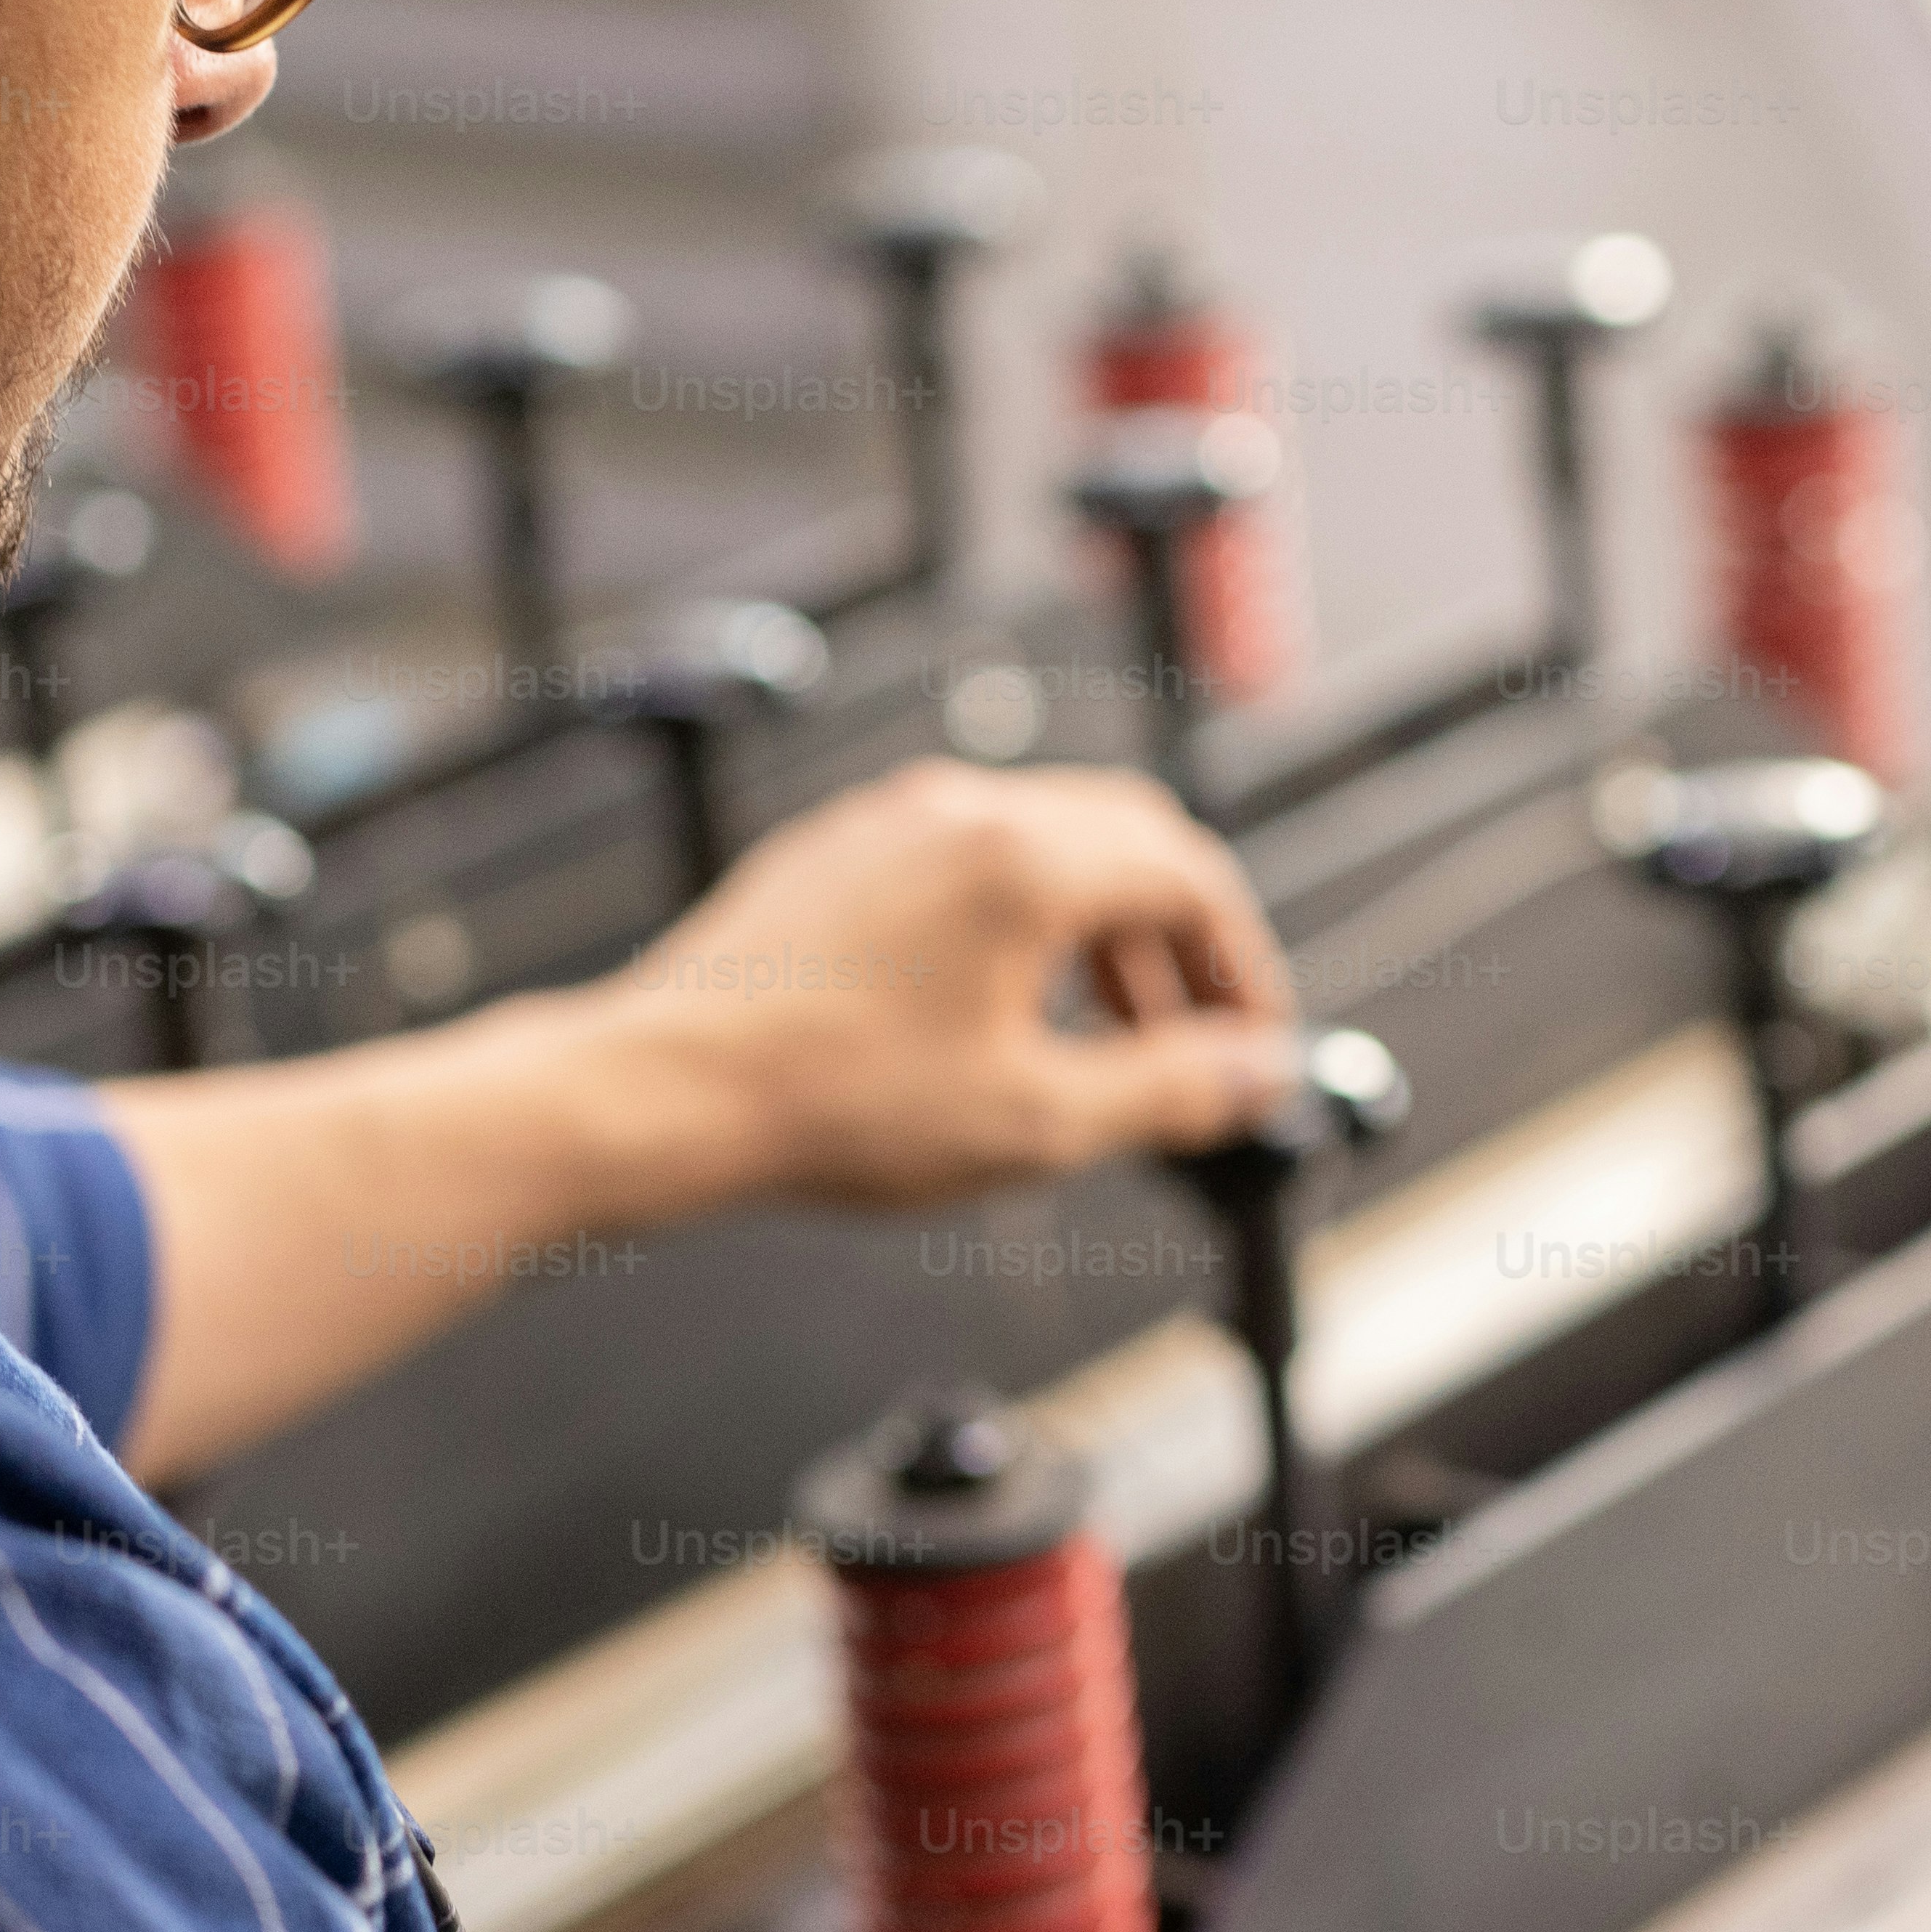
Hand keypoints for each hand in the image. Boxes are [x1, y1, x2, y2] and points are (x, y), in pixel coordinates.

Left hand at [600, 761, 1295, 1205]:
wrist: (664, 1090)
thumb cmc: (839, 1106)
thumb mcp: (1038, 1122)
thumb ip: (1171, 1089)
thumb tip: (1266, 1074)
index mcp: (1029, 859)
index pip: (1189, 874)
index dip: (1241, 965)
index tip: (1251, 1044)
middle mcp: (964, 809)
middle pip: (1124, 843)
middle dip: (1176, 944)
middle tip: (1189, 1042)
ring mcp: (890, 820)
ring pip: (1040, 848)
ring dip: (1096, 935)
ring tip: (1096, 1042)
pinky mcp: (835, 852)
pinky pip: (961, 862)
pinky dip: (1015, 924)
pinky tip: (993, 1015)